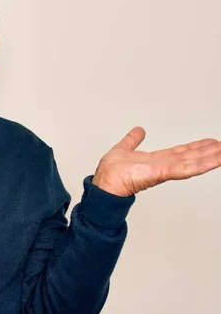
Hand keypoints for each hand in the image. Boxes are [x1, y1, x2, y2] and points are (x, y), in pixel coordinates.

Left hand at [92, 127, 220, 196]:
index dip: (195, 147)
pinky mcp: (162, 173)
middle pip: (191, 157)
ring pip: (193, 163)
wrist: (105, 183)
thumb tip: (138, 130)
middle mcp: (163, 166)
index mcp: (156, 160)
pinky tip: (217, 160)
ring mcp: (164, 170)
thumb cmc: (111, 172)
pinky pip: (186, 168)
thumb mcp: (124, 148)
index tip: (209, 143)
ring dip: (211, 158)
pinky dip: (203, 164)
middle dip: (209, 152)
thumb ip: (132, 140)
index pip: (180, 152)